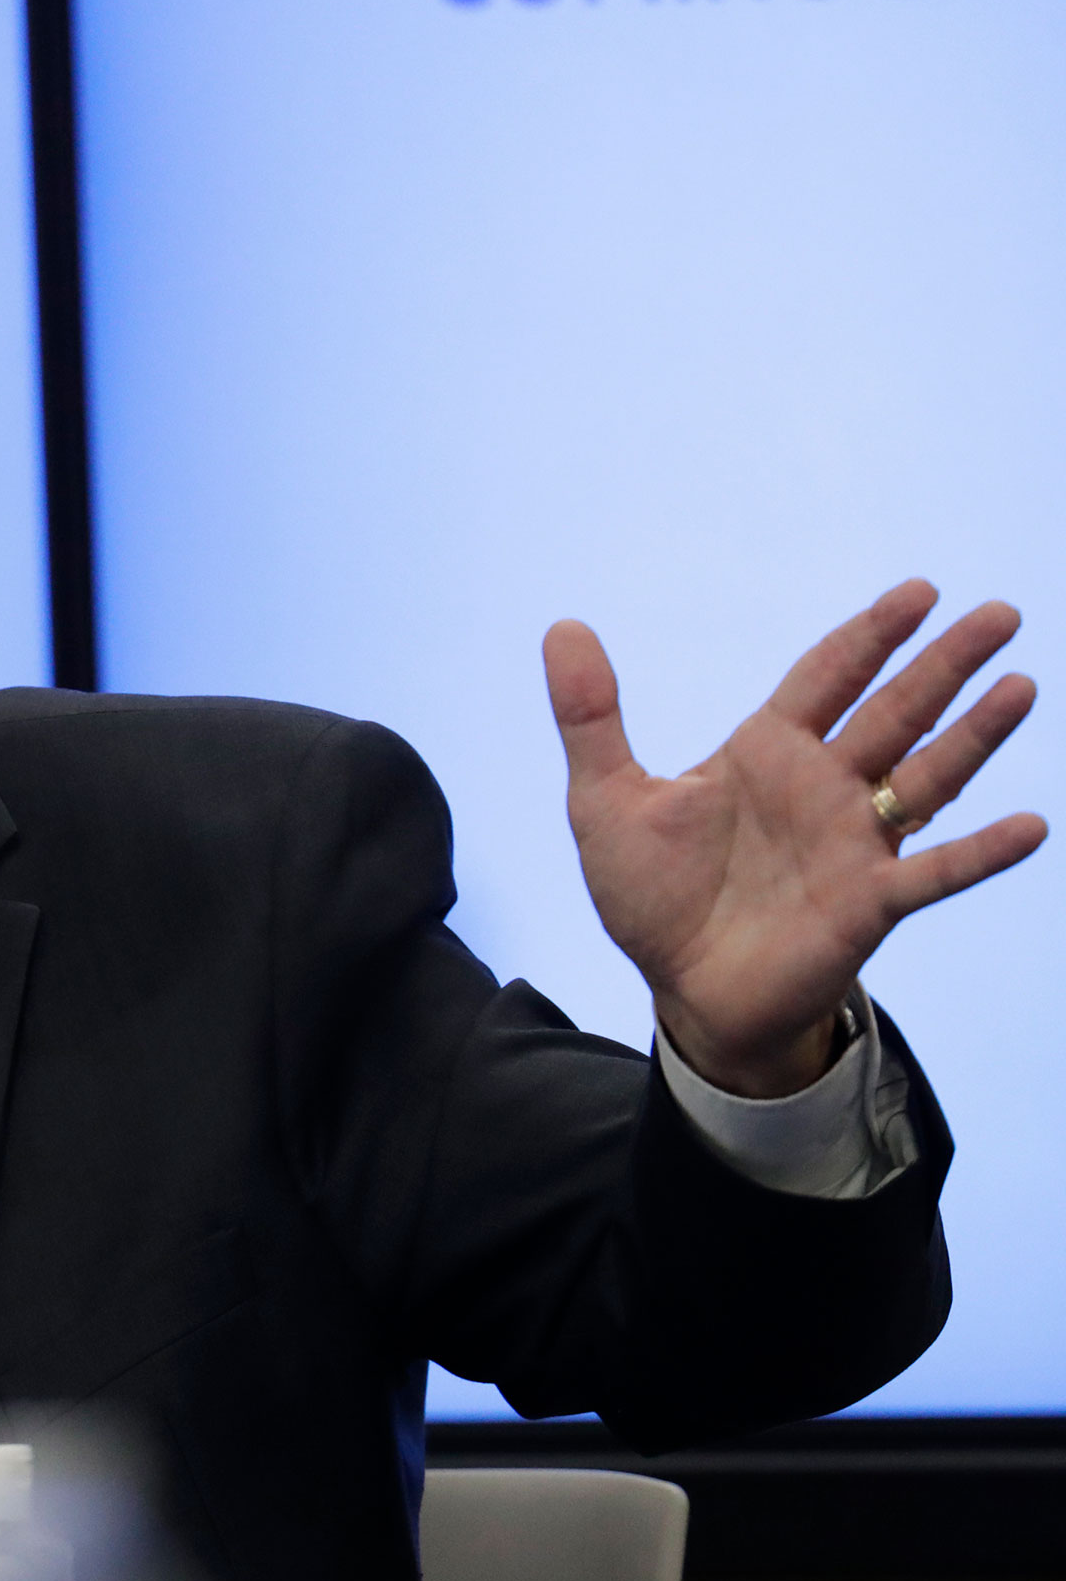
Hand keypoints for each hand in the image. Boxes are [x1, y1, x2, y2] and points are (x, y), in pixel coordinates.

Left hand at [545, 581, 1044, 1097]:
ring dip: (974, 735)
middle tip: (999, 612)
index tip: (919, 591)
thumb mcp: (605, 800)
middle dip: (944, 664)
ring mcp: (854, 844)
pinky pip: (934, 873)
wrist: (682, 988)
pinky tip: (1030, 826)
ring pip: (927, 776)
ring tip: (1020, 685)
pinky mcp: (869, 904)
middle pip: (895, 711)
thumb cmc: (652, 895)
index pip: (828, 676)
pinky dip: (979, 852)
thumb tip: (562, 626)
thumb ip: (589, 716)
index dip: (871, 635)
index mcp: (766, 753)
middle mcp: (823, 788)